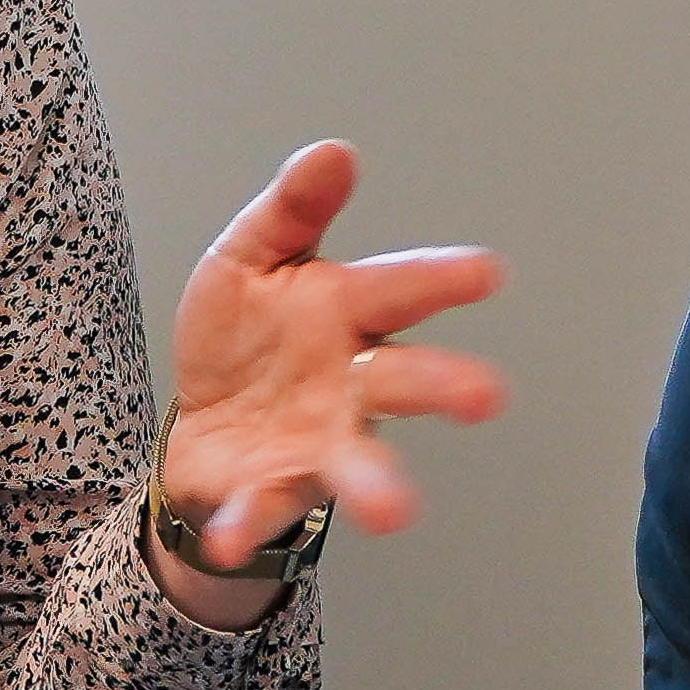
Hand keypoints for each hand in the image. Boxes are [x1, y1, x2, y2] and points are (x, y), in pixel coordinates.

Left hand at [151, 140, 505, 610]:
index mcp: (346, 312)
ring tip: (394, 511)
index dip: (441, 278)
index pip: (399, 288)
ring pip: (357, 461)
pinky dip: (249, 524)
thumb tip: (333, 151)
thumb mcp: (252, 256)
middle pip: (404, 380)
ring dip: (377, 486)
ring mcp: (319, 440)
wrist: (202, 416)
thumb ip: (292, 209)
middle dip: (445, 386)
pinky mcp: (274, 486)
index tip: (486, 271)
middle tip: (487, 394)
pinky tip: (234, 538)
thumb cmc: (246, 333)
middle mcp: (349, 381)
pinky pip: (263, 507)